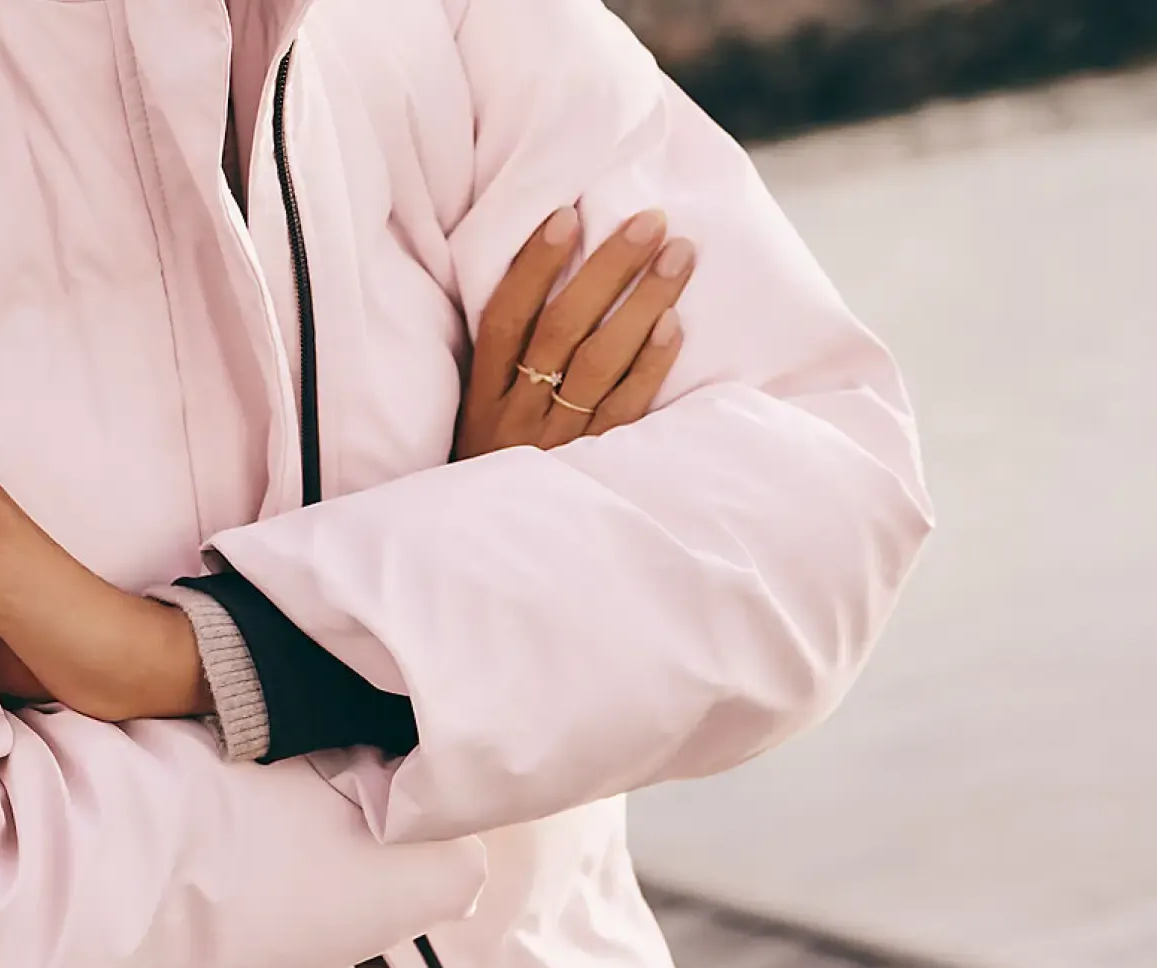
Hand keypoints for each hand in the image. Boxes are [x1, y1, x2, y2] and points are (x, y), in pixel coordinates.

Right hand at [455, 207, 690, 460]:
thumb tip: (542, 283)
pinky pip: (626, 411)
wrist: (482, 562)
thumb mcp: (477, 420)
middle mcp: (516, 416)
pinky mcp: (594, 469)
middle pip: (561, 330)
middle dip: (607, 269)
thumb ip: (505, 365)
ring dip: (643, 303)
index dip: (533, 266)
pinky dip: (650, 365)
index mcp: (481, 397)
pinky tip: (674, 324)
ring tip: (679, 255)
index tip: (567, 215)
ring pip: (599, 363)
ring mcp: (557, 443)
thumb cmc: (491, 473)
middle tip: (650, 222)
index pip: (505, 318)